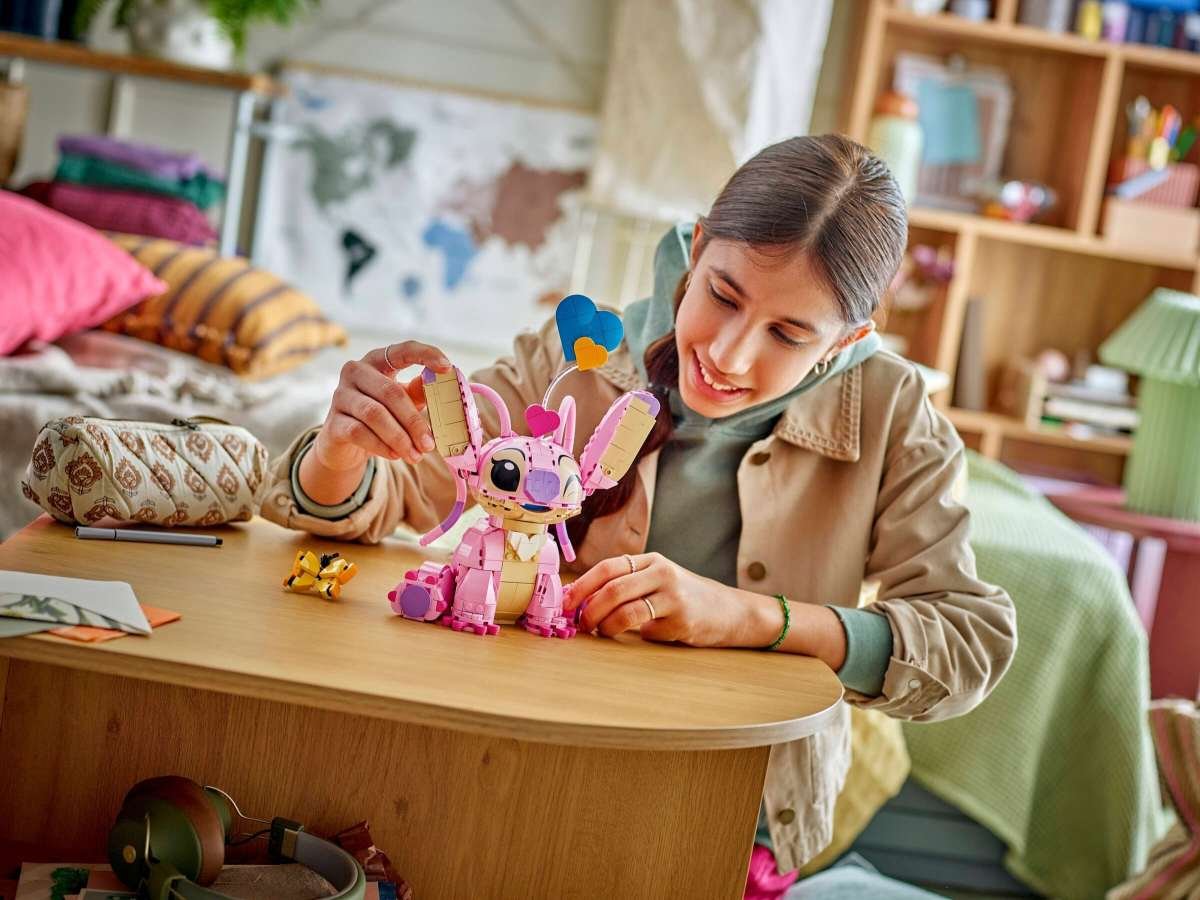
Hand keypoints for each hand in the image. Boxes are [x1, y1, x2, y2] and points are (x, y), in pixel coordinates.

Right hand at [313, 341, 452, 470]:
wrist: (345, 445)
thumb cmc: (381, 416)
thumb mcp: (404, 402)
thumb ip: (420, 392)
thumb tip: (443, 384)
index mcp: (377, 361)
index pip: (402, 350)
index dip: (425, 354)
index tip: (447, 366)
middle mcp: (355, 372)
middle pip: (390, 392)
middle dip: (413, 421)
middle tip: (429, 444)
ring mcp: (340, 395)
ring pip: (375, 415)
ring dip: (400, 438)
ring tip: (416, 455)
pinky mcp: (333, 422)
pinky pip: (359, 432)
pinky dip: (381, 446)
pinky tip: (396, 455)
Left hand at [562, 552, 780, 647]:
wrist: (729, 611)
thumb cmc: (684, 598)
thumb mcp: (658, 581)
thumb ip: (627, 585)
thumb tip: (580, 601)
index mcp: (651, 560)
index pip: (607, 567)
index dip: (582, 585)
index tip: (565, 603)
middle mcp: (661, 572)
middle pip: (613, 588)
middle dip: (589, 609)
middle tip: (579, 624)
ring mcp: (673, 594)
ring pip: (625, 610)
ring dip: (605, 626)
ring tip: (600, 633)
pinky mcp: (682, 619)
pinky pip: (646, 630)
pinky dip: (635, 636)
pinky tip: (641, 636)